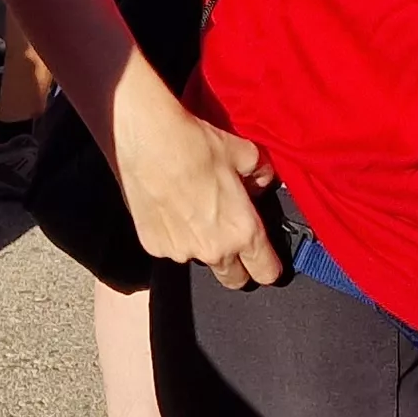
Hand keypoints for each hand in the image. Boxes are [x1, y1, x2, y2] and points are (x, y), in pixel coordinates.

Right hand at [110, 84, 282, 289]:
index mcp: (242, 232)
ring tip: (195, 210)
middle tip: (234, 240)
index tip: (268, 261)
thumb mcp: (244, 153)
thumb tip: (260, 183)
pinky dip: (175, 234)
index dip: (270, 267)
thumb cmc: (196, 144)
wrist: (146, 137)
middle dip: (239, 267)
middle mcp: (213, 251)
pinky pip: (172, 247)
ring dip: (203, 244)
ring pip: (199, 259)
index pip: (266, 271)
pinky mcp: (152, 246)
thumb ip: (260, 175)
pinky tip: (170, 206)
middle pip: (234, 279)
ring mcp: (179, 252)